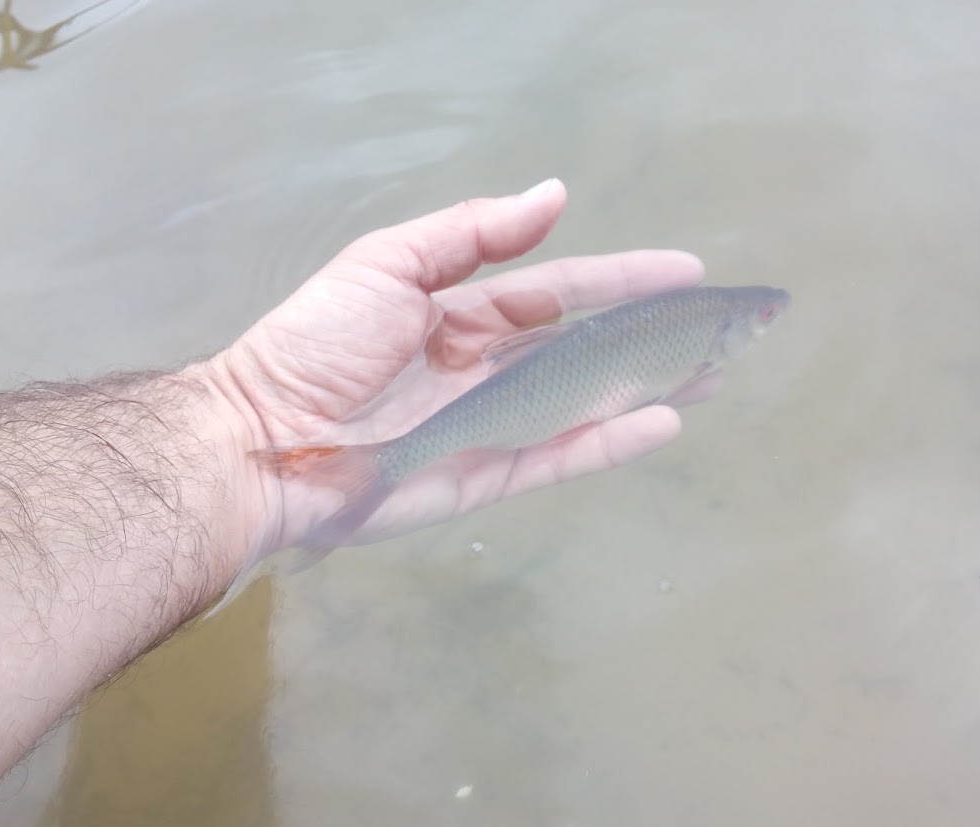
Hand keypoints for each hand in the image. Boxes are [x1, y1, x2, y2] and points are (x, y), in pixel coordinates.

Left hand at [204, 179, 704, 561]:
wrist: (268, 438)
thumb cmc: (319, 343)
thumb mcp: (387, 264)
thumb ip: (471, 234)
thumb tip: (552, 196)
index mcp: (461, 315)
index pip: (557, 292)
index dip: (618, 280)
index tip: (681, 272)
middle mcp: (485, 369)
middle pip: (581, 351)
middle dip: (645, 340)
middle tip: (711, 331)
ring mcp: (490, 426)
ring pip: (584, 405)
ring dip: (645, 390)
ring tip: (710, 376)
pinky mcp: (488, 477)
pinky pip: (560, 456)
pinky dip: (612, 442)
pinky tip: (663, 421)